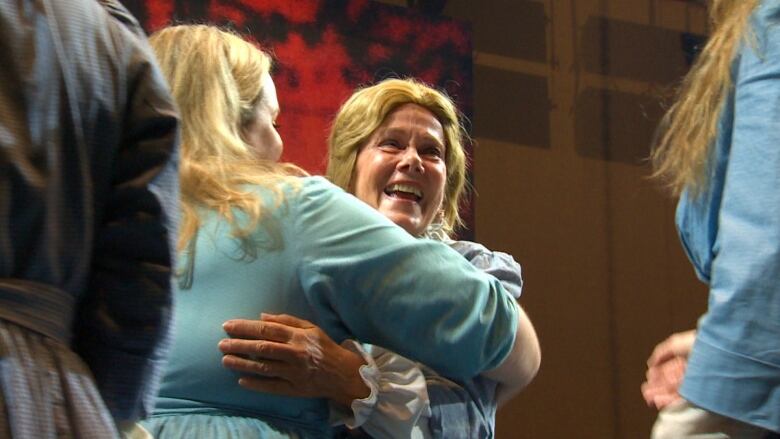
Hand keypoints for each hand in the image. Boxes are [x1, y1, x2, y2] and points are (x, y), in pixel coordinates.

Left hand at [219, 313, 369, 406]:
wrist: (342, 373)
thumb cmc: (324, 347)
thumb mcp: (310, 328)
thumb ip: (287, 320)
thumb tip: (262, 316)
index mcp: (297, 336)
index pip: (267, 329)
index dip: (246, 327)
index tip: (228, 326)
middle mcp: (294, 353)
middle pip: (262, 348)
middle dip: (239, 345)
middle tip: (221, 344)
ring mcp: (294, 372)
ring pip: (264, 367)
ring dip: (243, 364)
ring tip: (225, 360)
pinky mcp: (294, 388)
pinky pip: (272, 386)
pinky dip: (256, 384)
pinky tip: (241, 381)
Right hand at [641, 329, 695, 409]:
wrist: (719, 350)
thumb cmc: (699, 343)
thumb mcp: (675, 344)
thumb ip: (661, 353)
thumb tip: (650, 363)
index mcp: (684, 361)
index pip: (667, 371)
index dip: (656, 378)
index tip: (648, 383)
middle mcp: (689, 373)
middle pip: (669, 383)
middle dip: (656, 389)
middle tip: (646, 393)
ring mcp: (693, 382)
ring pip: (674, 392)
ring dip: (661, 396)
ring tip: (650, 400)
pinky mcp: (698, 391)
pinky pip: (682, 398)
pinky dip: (670, 401)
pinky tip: (661, 402)